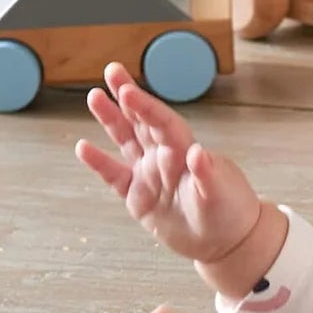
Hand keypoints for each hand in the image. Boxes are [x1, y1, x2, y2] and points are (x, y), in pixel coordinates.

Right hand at [77, 64, 263, 266]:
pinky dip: (99, 162)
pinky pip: (114, 175)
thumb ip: (208, 174)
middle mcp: (165, 157)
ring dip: (111, 119)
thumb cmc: (230, 213)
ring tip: (95, 96)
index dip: (145, 107)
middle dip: (127, 97)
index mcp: (185, 151)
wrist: (224, 242)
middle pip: (142, 121)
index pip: (162, 123)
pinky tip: (83, 147)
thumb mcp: (221, 194)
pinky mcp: (138, 196)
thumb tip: (198, 152)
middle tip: (112, 70)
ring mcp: (149, 174)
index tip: (128, 90)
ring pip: (126, 140)